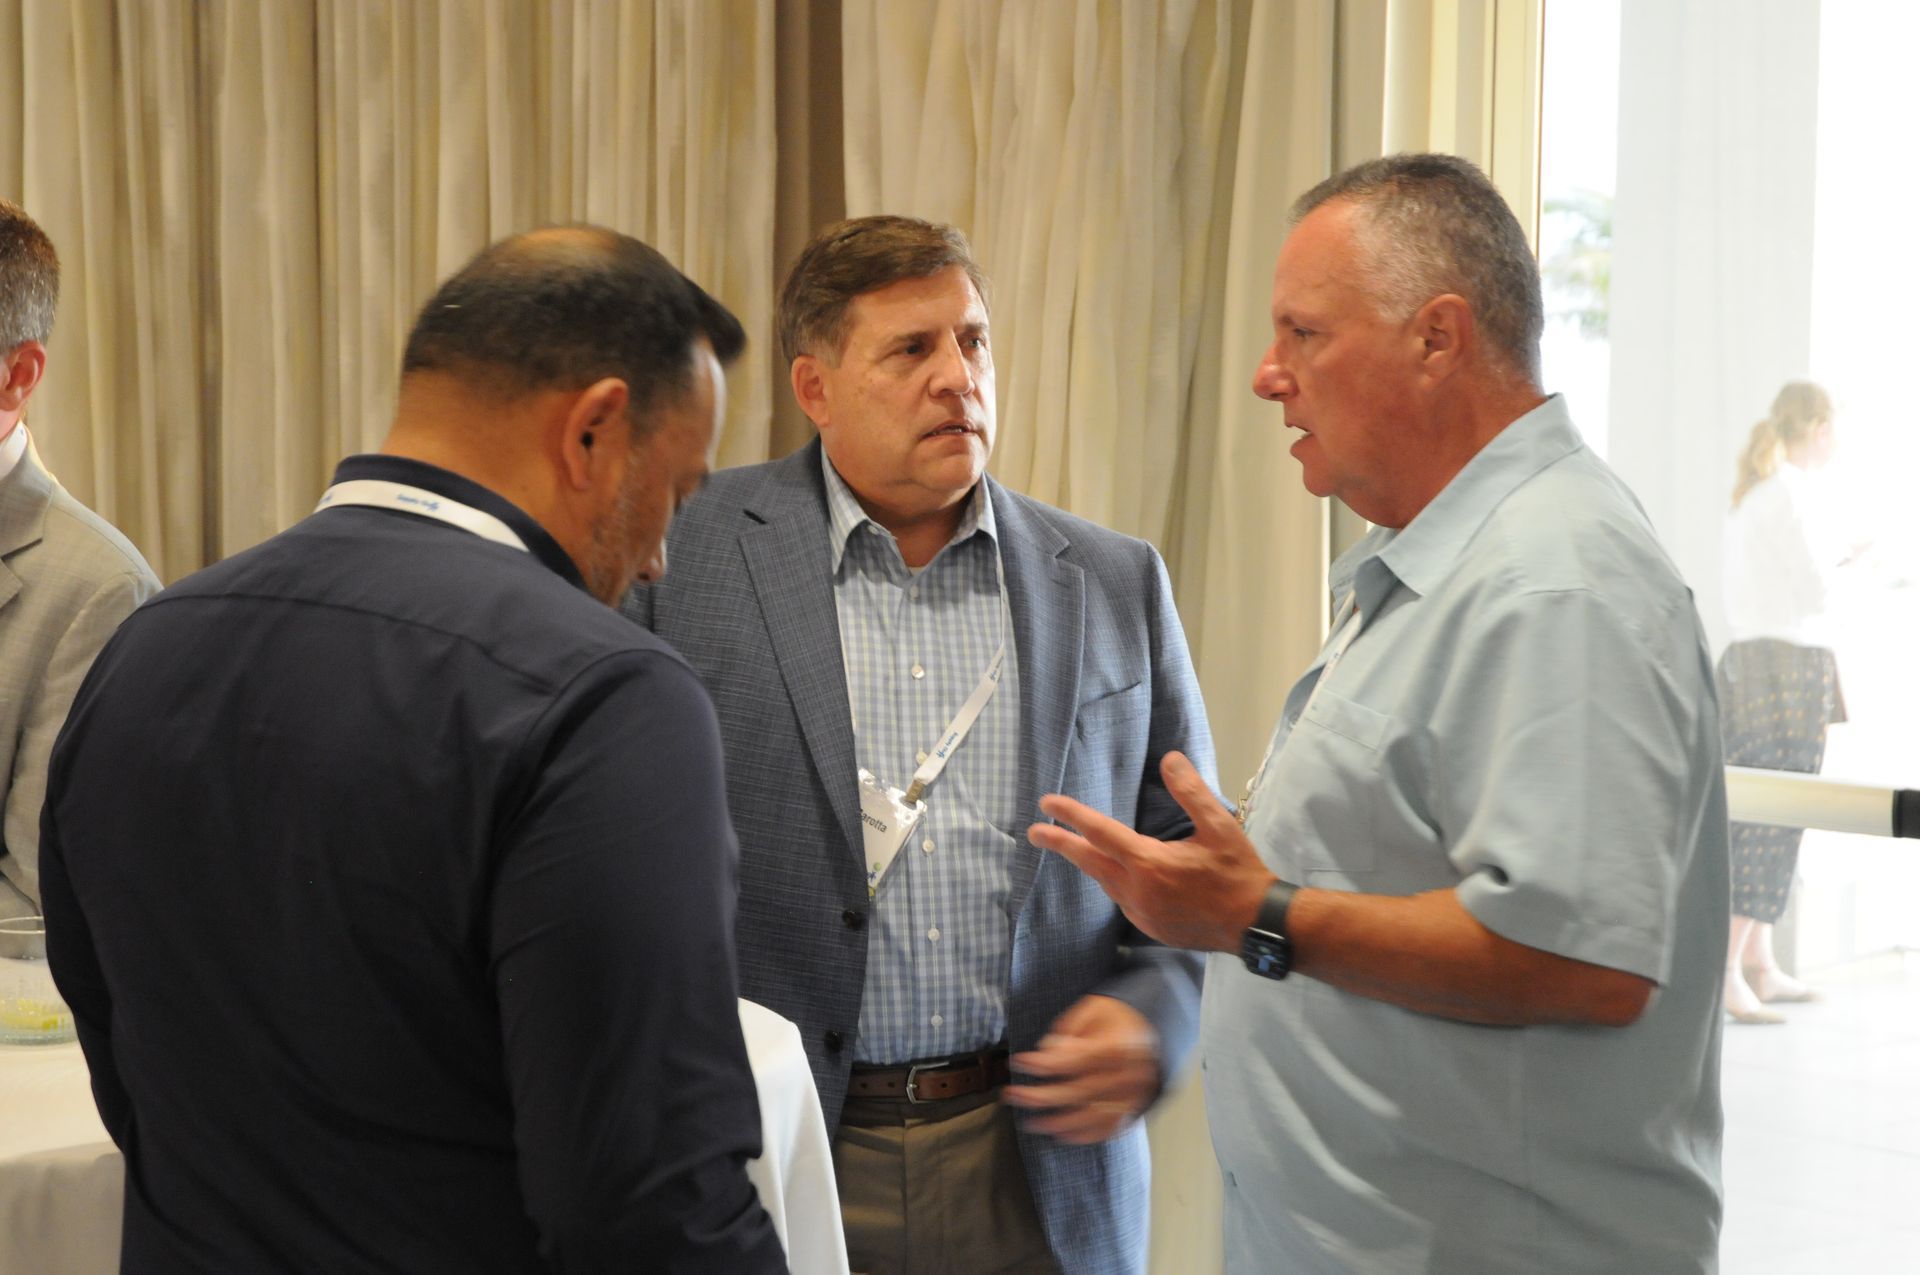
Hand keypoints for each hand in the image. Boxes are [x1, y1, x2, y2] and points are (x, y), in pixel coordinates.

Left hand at [1002, 995, 1159, 1143]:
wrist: (1158, 1029)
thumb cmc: (1120, 1017)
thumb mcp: (1095, 1007)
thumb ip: (1072, 1028)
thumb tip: (1050, 1049)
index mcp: (1120, 1045)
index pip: (1076, 1059)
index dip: (1044, 1063)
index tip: (1019, 1061)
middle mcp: (1129, 1074)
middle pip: (1080, 1091)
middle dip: (1041, 1096)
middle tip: (1012, 1095)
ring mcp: (1134, 1095)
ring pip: (1093, 1115)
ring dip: (1058, 1122)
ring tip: (1030, 1123)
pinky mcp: (1135, 1108)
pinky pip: (1109, 1128)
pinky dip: (1085, 1134)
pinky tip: (1061, 1133)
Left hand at [1028, 751, 1272, 952]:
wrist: (1256, 924)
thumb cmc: (1238, 872)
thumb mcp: (1219, 825)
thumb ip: (1191, 791)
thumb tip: (1170, 759)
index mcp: (1149, 863)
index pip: (1099, 832)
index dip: (1070, 816)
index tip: (1046, 804)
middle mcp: (1137, 891)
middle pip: (1088, 862)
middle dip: (1059, 844)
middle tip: (1034, 832)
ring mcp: (1142, 914)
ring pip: (1105, 883)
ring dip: (1089, 863)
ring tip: (1077, 848)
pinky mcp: (1151, 929)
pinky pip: (1122, 901)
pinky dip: (1114, 883)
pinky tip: (1119, 876)